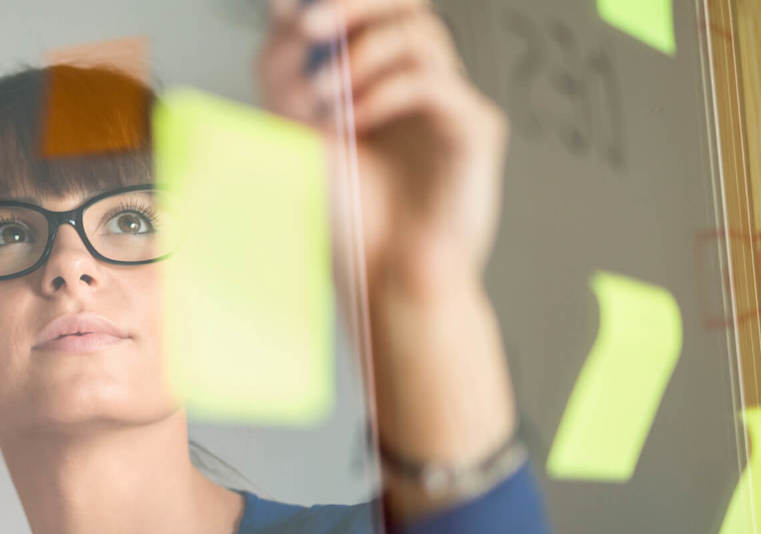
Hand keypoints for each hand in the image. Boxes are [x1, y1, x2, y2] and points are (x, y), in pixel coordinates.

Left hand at [260, 0, 507, 294]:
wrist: (384, 279)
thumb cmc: (349, 218)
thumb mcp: (299, 136)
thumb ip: (289, 73)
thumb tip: (285, 7)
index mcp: (380, 77)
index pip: (369, 9)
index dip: (334, 0)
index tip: (285, 10)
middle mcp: (421, 80)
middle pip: (403, 5)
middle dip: (352, 4)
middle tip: (309, 26)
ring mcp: (451, 101)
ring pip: (419, 35)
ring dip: (359, 56)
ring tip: (322, 99)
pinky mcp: (475, 128)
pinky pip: (434, 84)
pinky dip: (385, 94)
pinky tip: (354, 122)